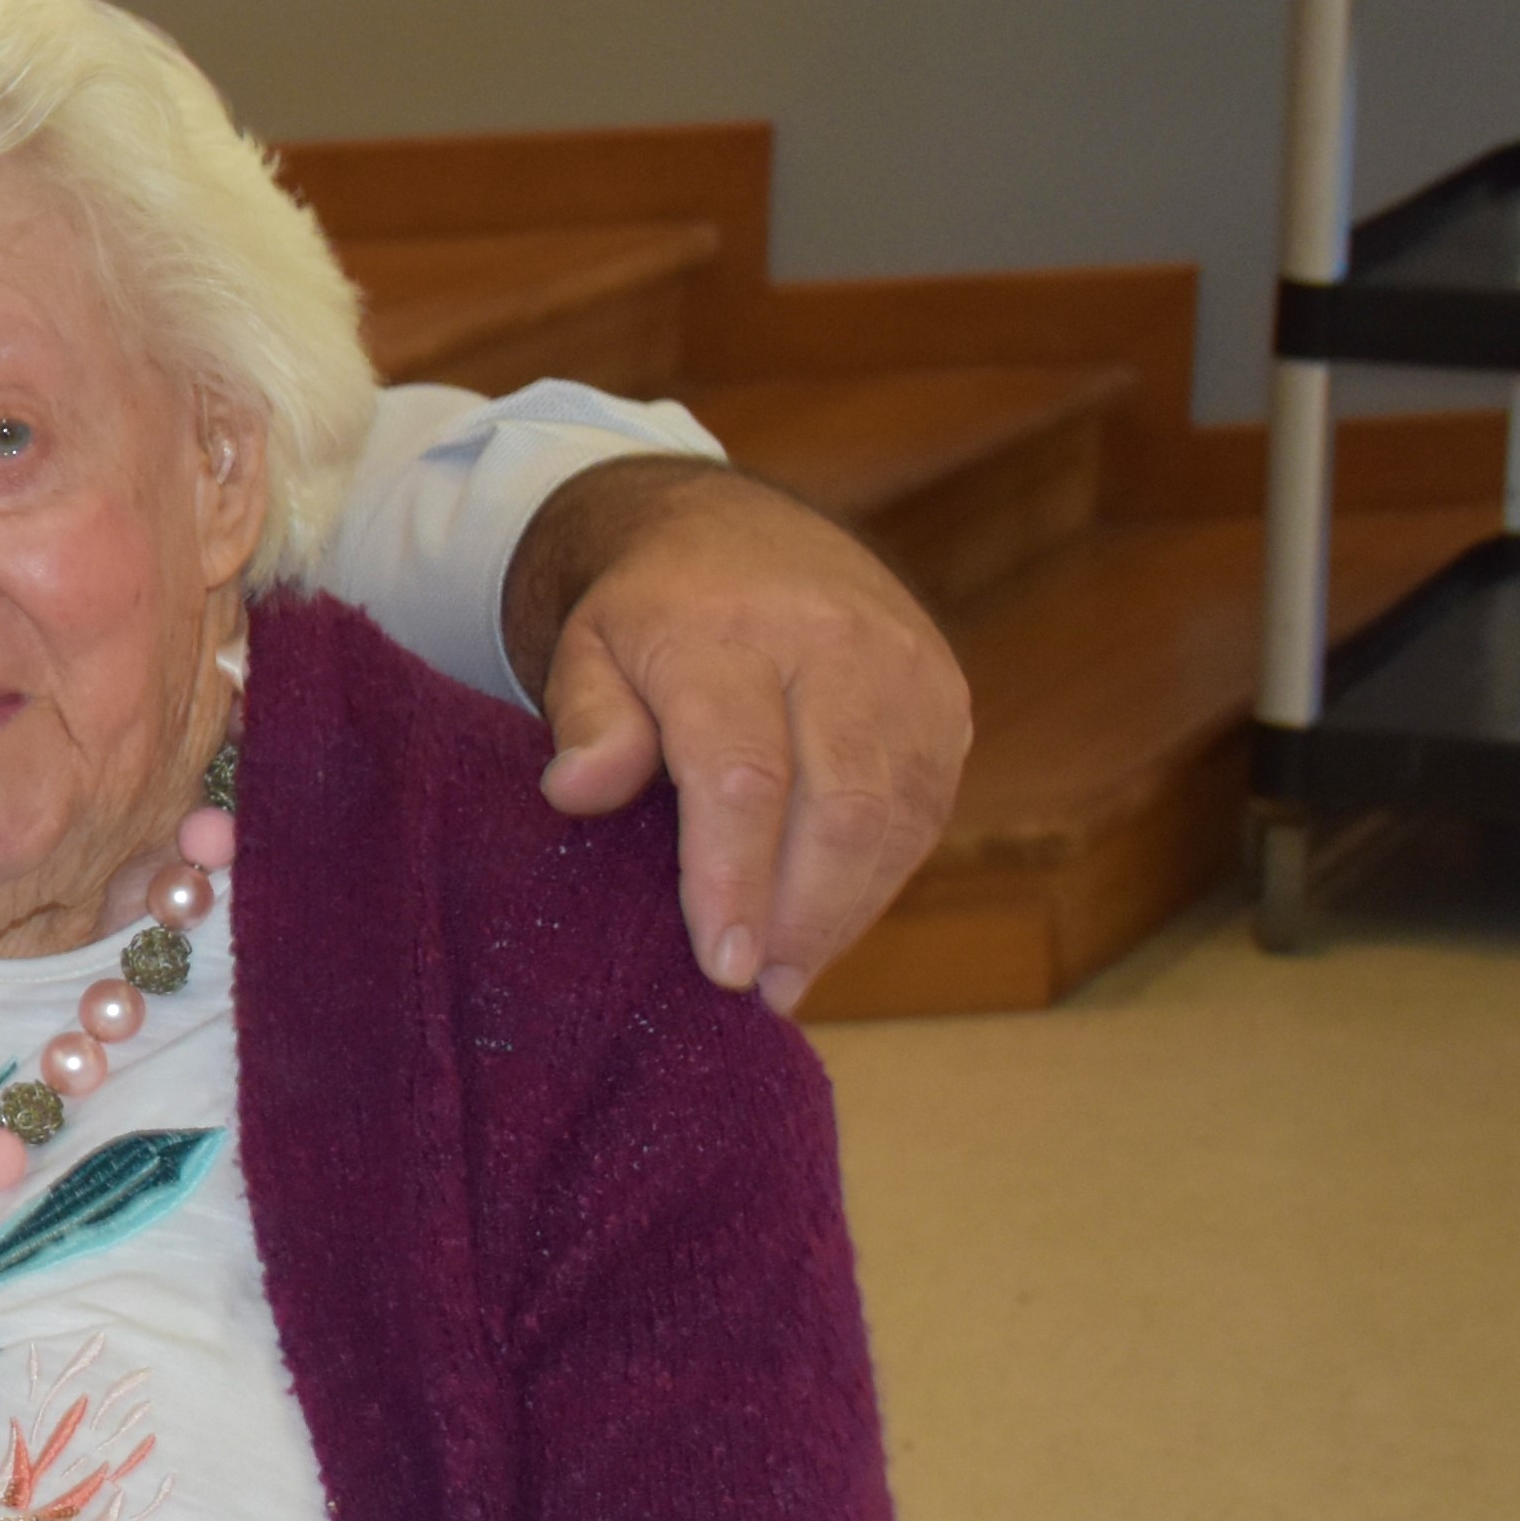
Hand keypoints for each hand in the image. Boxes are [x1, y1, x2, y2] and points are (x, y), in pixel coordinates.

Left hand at [505, 458, 969, 1014]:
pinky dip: (878, 878)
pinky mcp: (944, 698)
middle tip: (756, 990)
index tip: (720, 967)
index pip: (742, 775)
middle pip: (840, 808)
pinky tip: (826, 921)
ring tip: (786, 974)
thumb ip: (586, 721)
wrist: (738, 530)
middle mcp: (833, 645)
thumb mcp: (585, 650)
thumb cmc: (648, 614)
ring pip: (896, 818)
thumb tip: (575, 792)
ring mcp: (904, 670)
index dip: (735, 880)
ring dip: (845, 911)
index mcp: (728, 634)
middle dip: (802, 916)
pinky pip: (925, 808)